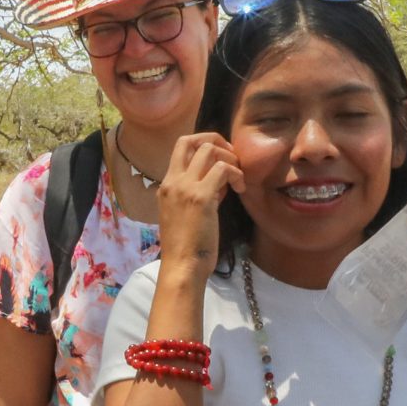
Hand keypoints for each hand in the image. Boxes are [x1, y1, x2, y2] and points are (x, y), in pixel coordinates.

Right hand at [154, 132, 243, 278]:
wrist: (181, 266)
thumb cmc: (185, 247)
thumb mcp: (184, 215)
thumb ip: (197, 195)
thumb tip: (218, 183)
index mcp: (166, 186)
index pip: (180, 148)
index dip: (203, 146)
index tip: (219, 160)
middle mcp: (172, 181)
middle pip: (190, 139)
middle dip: (216, 140)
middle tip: (232, 158)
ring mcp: (185, 187)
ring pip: (208, 149)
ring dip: (229, 158)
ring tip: (238, 177)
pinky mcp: (201, 197)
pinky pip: (223, 169)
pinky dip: (237, 174)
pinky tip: (241, 189)